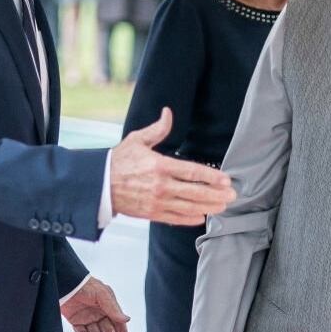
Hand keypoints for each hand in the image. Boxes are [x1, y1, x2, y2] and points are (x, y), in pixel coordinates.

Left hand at [60, 277, 130, 331]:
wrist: (66, 283)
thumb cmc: (86, 285)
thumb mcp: (102, 295)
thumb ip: (113, 309)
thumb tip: (127, 320)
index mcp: (108, 306)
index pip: (117, 323)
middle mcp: (99, 313)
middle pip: (107, 331)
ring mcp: (87, 317)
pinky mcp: (75, 320)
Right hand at [110, 107, 234, 224]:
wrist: (99, 184)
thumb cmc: (119, 161)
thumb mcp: (138, 140)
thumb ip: (158, 129)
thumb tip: (168, 112)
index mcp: (160, 166)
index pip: (193, 172)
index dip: (212, 177)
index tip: (226, 179)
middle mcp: (161, 186)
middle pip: (196, 192)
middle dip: (216, 195)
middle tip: (231, 196)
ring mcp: (157, 202)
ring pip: (189, 207)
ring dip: (208, 207)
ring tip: (222, 207)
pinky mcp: (152, 213)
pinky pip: (176, 218)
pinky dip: (190, 219)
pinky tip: (201, 217)